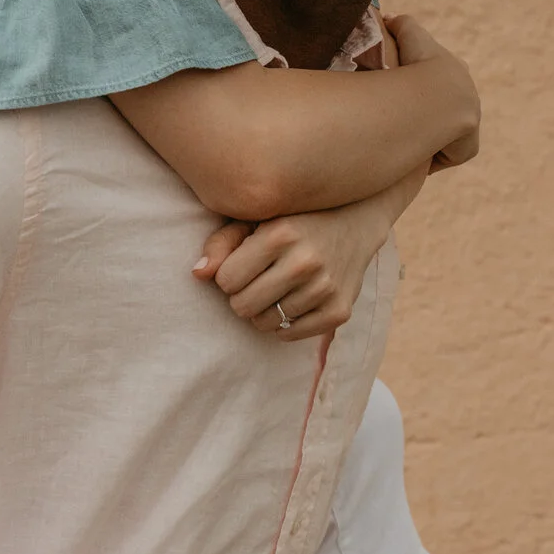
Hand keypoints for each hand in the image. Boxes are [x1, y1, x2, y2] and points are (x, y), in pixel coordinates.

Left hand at [195, 167, 419, 339]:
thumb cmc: (292, 219)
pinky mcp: (339, 310)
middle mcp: (305, 261)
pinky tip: (292, 300)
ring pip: (265, 324)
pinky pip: (290, 335)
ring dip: (263, 310)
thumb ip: (222, 243)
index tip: (242, 265)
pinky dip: (284, 324)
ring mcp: (326, 288)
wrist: (354, 221)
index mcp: (280, 234)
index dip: (229, 274)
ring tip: (275, 288)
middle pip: (242, 306)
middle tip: (256, 280)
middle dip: (241, 296)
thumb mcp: (255, 219)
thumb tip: (198, 274)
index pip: (226, 280)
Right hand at [381, 13, 478, 168]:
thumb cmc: (419, 62)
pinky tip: (415, 154)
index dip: (422, 86)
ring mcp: (470, 122)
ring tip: (405, 140)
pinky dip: (433, 155)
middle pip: (446, 109)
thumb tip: (389, 18)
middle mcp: (470, 97)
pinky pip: (450, 154)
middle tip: (403, 120)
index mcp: (457, 72)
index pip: (442, 81)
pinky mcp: (469, 146)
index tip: (404, 94)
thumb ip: (400, 24)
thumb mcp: (408, 34)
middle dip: (429, 115)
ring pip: (448, 133)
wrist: (436, 93)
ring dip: (430, 137)